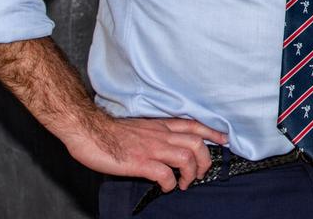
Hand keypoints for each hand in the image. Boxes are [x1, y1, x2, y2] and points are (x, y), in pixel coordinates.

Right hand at [64, 112, 227, 191]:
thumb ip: (154, 133)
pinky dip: (170, 183)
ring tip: (184, 183)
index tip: (224, 140)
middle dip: (206, 160)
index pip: (193, 125)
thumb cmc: (109, 131)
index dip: (212, 133)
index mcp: (160, 125)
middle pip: (197, 143)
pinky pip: (165, 174)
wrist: (88, 130)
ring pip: (187, 157)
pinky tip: (165, 187)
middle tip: (200, 173)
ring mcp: (152, 148)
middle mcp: (160, 134)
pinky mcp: (140, 162)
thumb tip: (163, 145)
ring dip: (191, 173)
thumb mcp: (139, 126)